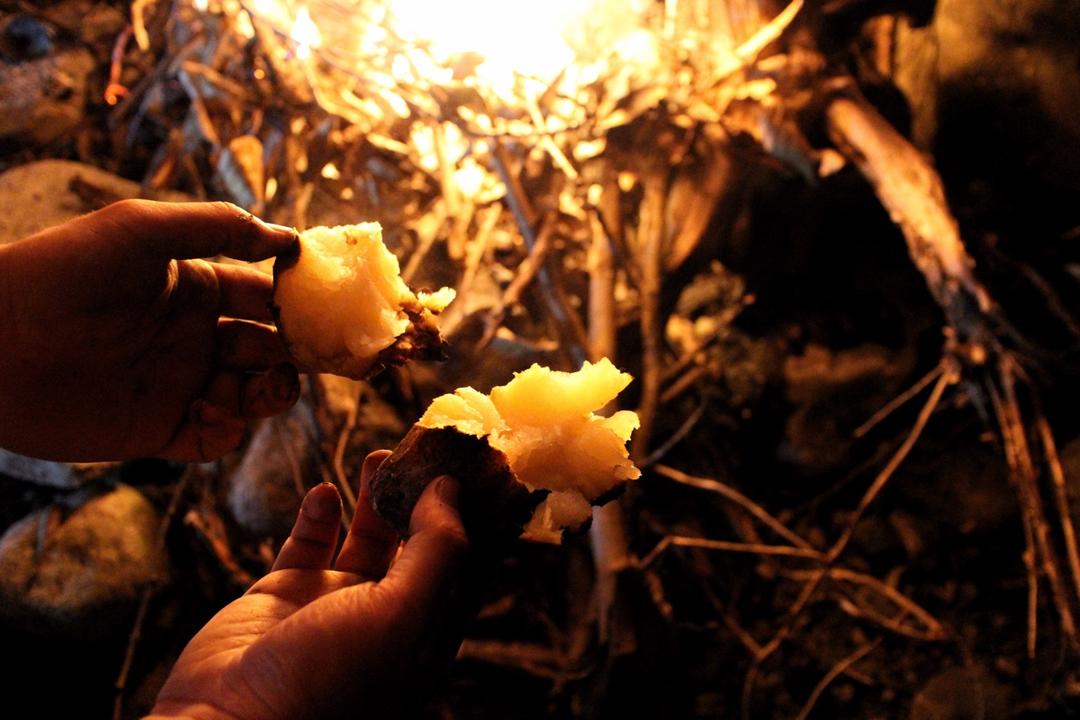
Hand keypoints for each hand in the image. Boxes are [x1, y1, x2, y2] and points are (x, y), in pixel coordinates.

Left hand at [0, 199, 300, 461]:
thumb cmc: (62, 273)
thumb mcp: (141, 230)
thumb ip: (218, 227)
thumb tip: (288, 237)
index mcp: (196, 287)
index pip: (267, 293)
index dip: (300, 298)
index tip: (329, 301)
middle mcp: (195, 336)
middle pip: (272, 347)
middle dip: (300, 349)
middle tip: (320, 352)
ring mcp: (179, 383)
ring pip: (254, 395)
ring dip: (274, 392)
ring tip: (270, 386)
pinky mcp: (158, 429)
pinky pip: (214, 438)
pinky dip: (228, 429)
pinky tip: (215, 410)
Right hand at [149, 451, 471, 719]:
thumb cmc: (328, 683)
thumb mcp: (403, 615)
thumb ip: (436, 551)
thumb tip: (449, 490)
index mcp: (424, 634)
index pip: (458, 564)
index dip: (467, 516)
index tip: (475, 466)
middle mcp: (382, 619)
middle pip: (414, 543)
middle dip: (421, 496)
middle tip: (424, 448)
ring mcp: (332, 605)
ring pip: (364, 536)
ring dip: (373, 496)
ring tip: (381, 456)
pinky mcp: (284, 595)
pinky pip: (309, 543)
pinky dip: (319, 514)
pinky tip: (324, 492)